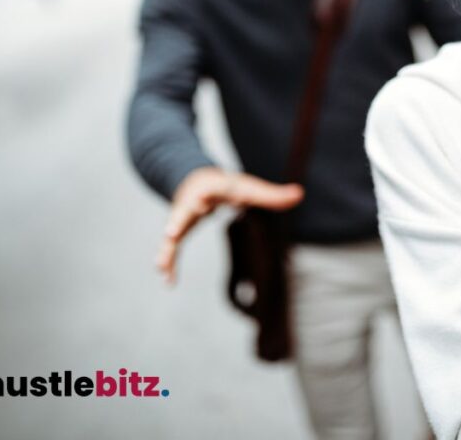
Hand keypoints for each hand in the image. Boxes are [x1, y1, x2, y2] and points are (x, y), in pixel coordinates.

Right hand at [155, 167, 303, 284]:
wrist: (194, 179)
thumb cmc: (226, 186)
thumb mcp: (248, 187)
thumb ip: (272, 194)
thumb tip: (300, 194)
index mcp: (213, 188)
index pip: (214, 191)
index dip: (209, 198)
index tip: (203, 204)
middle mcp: (193, 201)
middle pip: (185, 210)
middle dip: (178, 220)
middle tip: (171, 233)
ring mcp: (181, 215)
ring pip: (172, 231)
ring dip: (167, 248)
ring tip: (160, 266)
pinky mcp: (177, 229)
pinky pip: (170, 247)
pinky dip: (168, 262)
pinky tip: (167, 281)